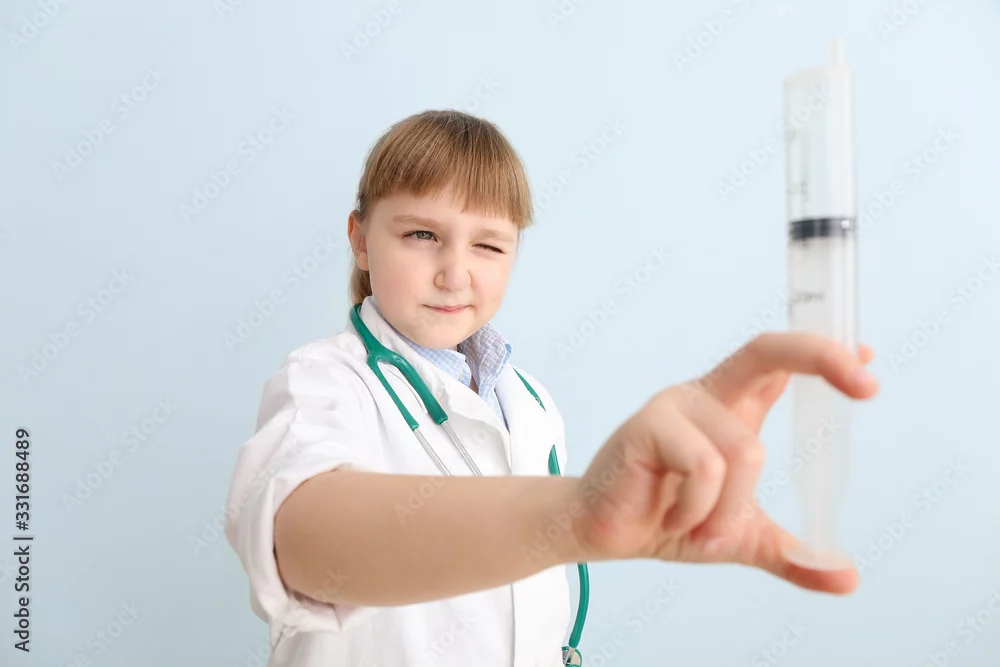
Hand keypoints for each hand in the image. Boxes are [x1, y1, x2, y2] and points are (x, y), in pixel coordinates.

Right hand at [572, 332, 878, 593]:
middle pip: (768, 352)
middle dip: (822, 357)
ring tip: (702, 527)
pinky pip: (704, 466)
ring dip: (730, 508)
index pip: (780, 365)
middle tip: (868, 385)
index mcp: (731, 409)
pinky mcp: (647, 425)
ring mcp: (676, 405)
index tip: (869, 355)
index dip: (825, 354)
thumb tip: (847, 578)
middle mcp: (706, 396)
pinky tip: (673, 517)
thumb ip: (792, 552)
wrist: (604, 533)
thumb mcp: (740, 534)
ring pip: (745, 449)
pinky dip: (700, 508)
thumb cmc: (668, 518)